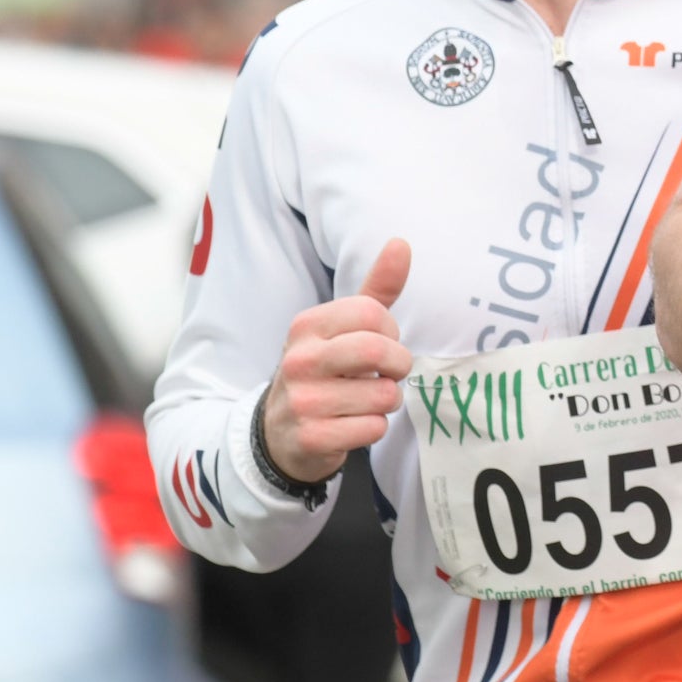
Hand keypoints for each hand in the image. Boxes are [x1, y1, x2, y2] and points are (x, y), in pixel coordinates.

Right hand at [264, 241, 411, 485]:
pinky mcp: (312, 437)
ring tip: (366, 400)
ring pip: (383, 395)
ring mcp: (302, 401)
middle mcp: (299, 360)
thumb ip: (375, 290)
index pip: (373, 313)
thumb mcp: (342, 329)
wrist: (280, 432)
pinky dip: (375, 428)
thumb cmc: (324, 371)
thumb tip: (401, 243)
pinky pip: (373, 429)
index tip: (382, 343)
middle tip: (389, 372)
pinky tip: (353, 425)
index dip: (391, 331)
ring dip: (387, 400)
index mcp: (307, 326)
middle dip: (398, 365)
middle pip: (377, 351)